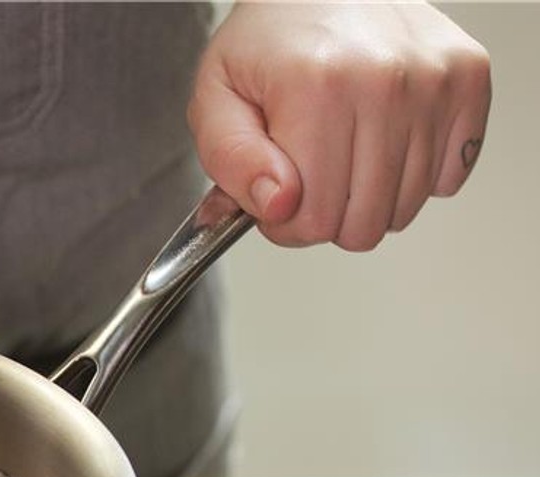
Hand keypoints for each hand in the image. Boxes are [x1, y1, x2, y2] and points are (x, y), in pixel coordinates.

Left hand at [189, 2, 490, 249]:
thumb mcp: (216, 101)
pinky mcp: (469, 77)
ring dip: (368, 198)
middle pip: (364, 224)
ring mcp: (437, 79)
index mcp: (319, 87)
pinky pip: (447, 178)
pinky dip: (413, 175)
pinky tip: (382, 141)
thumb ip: (232, 162)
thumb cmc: (269, 43)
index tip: (278, 193)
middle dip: (327, 216)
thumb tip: (278, 206)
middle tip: (308, 175)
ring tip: (342, 151)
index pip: (315, 221)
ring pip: (404, 209)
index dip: (286, 223)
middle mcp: (387, 80)